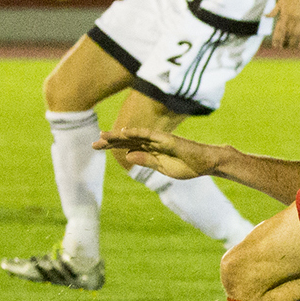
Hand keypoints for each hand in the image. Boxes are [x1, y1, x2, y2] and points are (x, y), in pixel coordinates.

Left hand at [96, 127, 223, 179]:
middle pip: (127, 140)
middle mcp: (152, 142)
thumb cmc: (187, 166)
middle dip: (110, 141)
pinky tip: (125, 132)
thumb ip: (146, 161)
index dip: (112, 146)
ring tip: (103, 136)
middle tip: (93, 143)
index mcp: (150, 150)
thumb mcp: (162, 167)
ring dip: (119, 136)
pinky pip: (150, 136)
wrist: (206, 163)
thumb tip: (127, 156)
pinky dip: (137, 133)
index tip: (96, 146)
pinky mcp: (167, 140)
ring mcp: (159, 140)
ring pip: (135, 136)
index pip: (127, 147)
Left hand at [270, 0, 299, 47]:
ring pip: (296, 34)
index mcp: (284, 14)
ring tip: (290, 48)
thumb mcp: (280, 2)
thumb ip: (273, 11)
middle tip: (283, 48)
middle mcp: (292, 17)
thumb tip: (265, 16)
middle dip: (285, 42)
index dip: (277, 38)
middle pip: (287, 33)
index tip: (276, 45)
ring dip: (293, 42)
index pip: (279, 29)